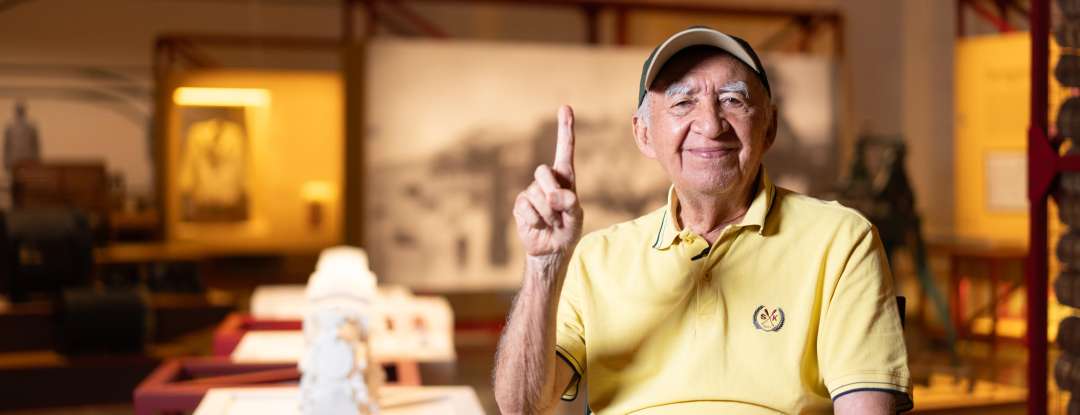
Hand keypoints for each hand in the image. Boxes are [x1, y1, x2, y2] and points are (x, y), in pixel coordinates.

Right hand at [513, 105, 582, 256]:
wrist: (551, 250)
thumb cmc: (567, 230)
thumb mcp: (576, 217)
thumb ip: (570, 203)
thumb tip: (554, 195)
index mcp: (565, 178)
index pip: (565, 150)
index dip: (565, 129)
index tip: (565, 107)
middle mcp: (547, 180)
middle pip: (543, 171)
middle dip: (552, 191)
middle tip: (559, 209)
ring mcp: (531, 192)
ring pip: (536, 193)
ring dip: (548, 213)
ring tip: (552, 223)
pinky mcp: (520, 205)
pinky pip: (525, 207)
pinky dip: (535, 220)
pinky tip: (539, 226)